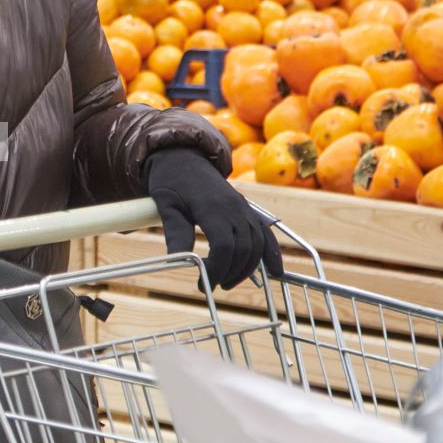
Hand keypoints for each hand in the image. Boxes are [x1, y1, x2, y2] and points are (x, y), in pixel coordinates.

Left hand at [145, 148, 281, 289]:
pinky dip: (272, 252)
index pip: (224, 245)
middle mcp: (233, 207)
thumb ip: (176, 232)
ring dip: (247, 267)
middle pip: (243, 248)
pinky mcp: (248, 210)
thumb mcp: (166, 205)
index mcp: (212, 207)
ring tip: (228, 281)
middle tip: (215, 284)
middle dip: (231, 272)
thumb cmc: (171, 182)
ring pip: (257, 243)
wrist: (184, 158)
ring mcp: (243, 208)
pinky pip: (266, 232)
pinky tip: (276, 271)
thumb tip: (177, 260)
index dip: (217, 268)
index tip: (203, 284)